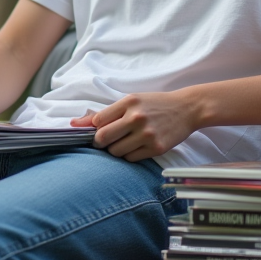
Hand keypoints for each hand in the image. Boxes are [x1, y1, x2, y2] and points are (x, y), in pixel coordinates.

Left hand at [70, 90, 201, 161]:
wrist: (187, 109)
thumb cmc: (155, 104)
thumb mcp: (131, 101)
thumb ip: (104, 113)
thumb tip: (73, 124)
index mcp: (128, 102)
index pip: (97, 121)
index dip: (93, 129)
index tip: (98, 131)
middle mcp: (136, 118)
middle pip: (102, 139)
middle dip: (100, 142)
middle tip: (106, 141)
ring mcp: (147, 134)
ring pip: (115, 151)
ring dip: (115, 149)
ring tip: (125, 141)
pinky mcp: (156, 148)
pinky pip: (130, 158)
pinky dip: (129, 155)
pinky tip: (136, 146)